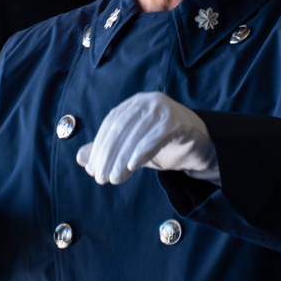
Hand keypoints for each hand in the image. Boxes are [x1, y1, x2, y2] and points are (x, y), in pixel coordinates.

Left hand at [76, 92, 219, 185]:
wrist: (199, 144)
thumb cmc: (161, 144)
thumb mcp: (131, 149)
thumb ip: (107, 151)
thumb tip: (80, 159)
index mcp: (132, 104)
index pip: (110, 124)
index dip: (99, 147)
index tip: (92, 170)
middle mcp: (146, 101)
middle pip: (120, 128)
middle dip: (108, 155)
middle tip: (101, 178)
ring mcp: (163, 108)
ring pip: (136, 133)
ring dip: (122, 158)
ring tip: (115, 178)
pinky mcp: (178, 120)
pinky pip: (156, 136)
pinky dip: (142, 151)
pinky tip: (132, 167)